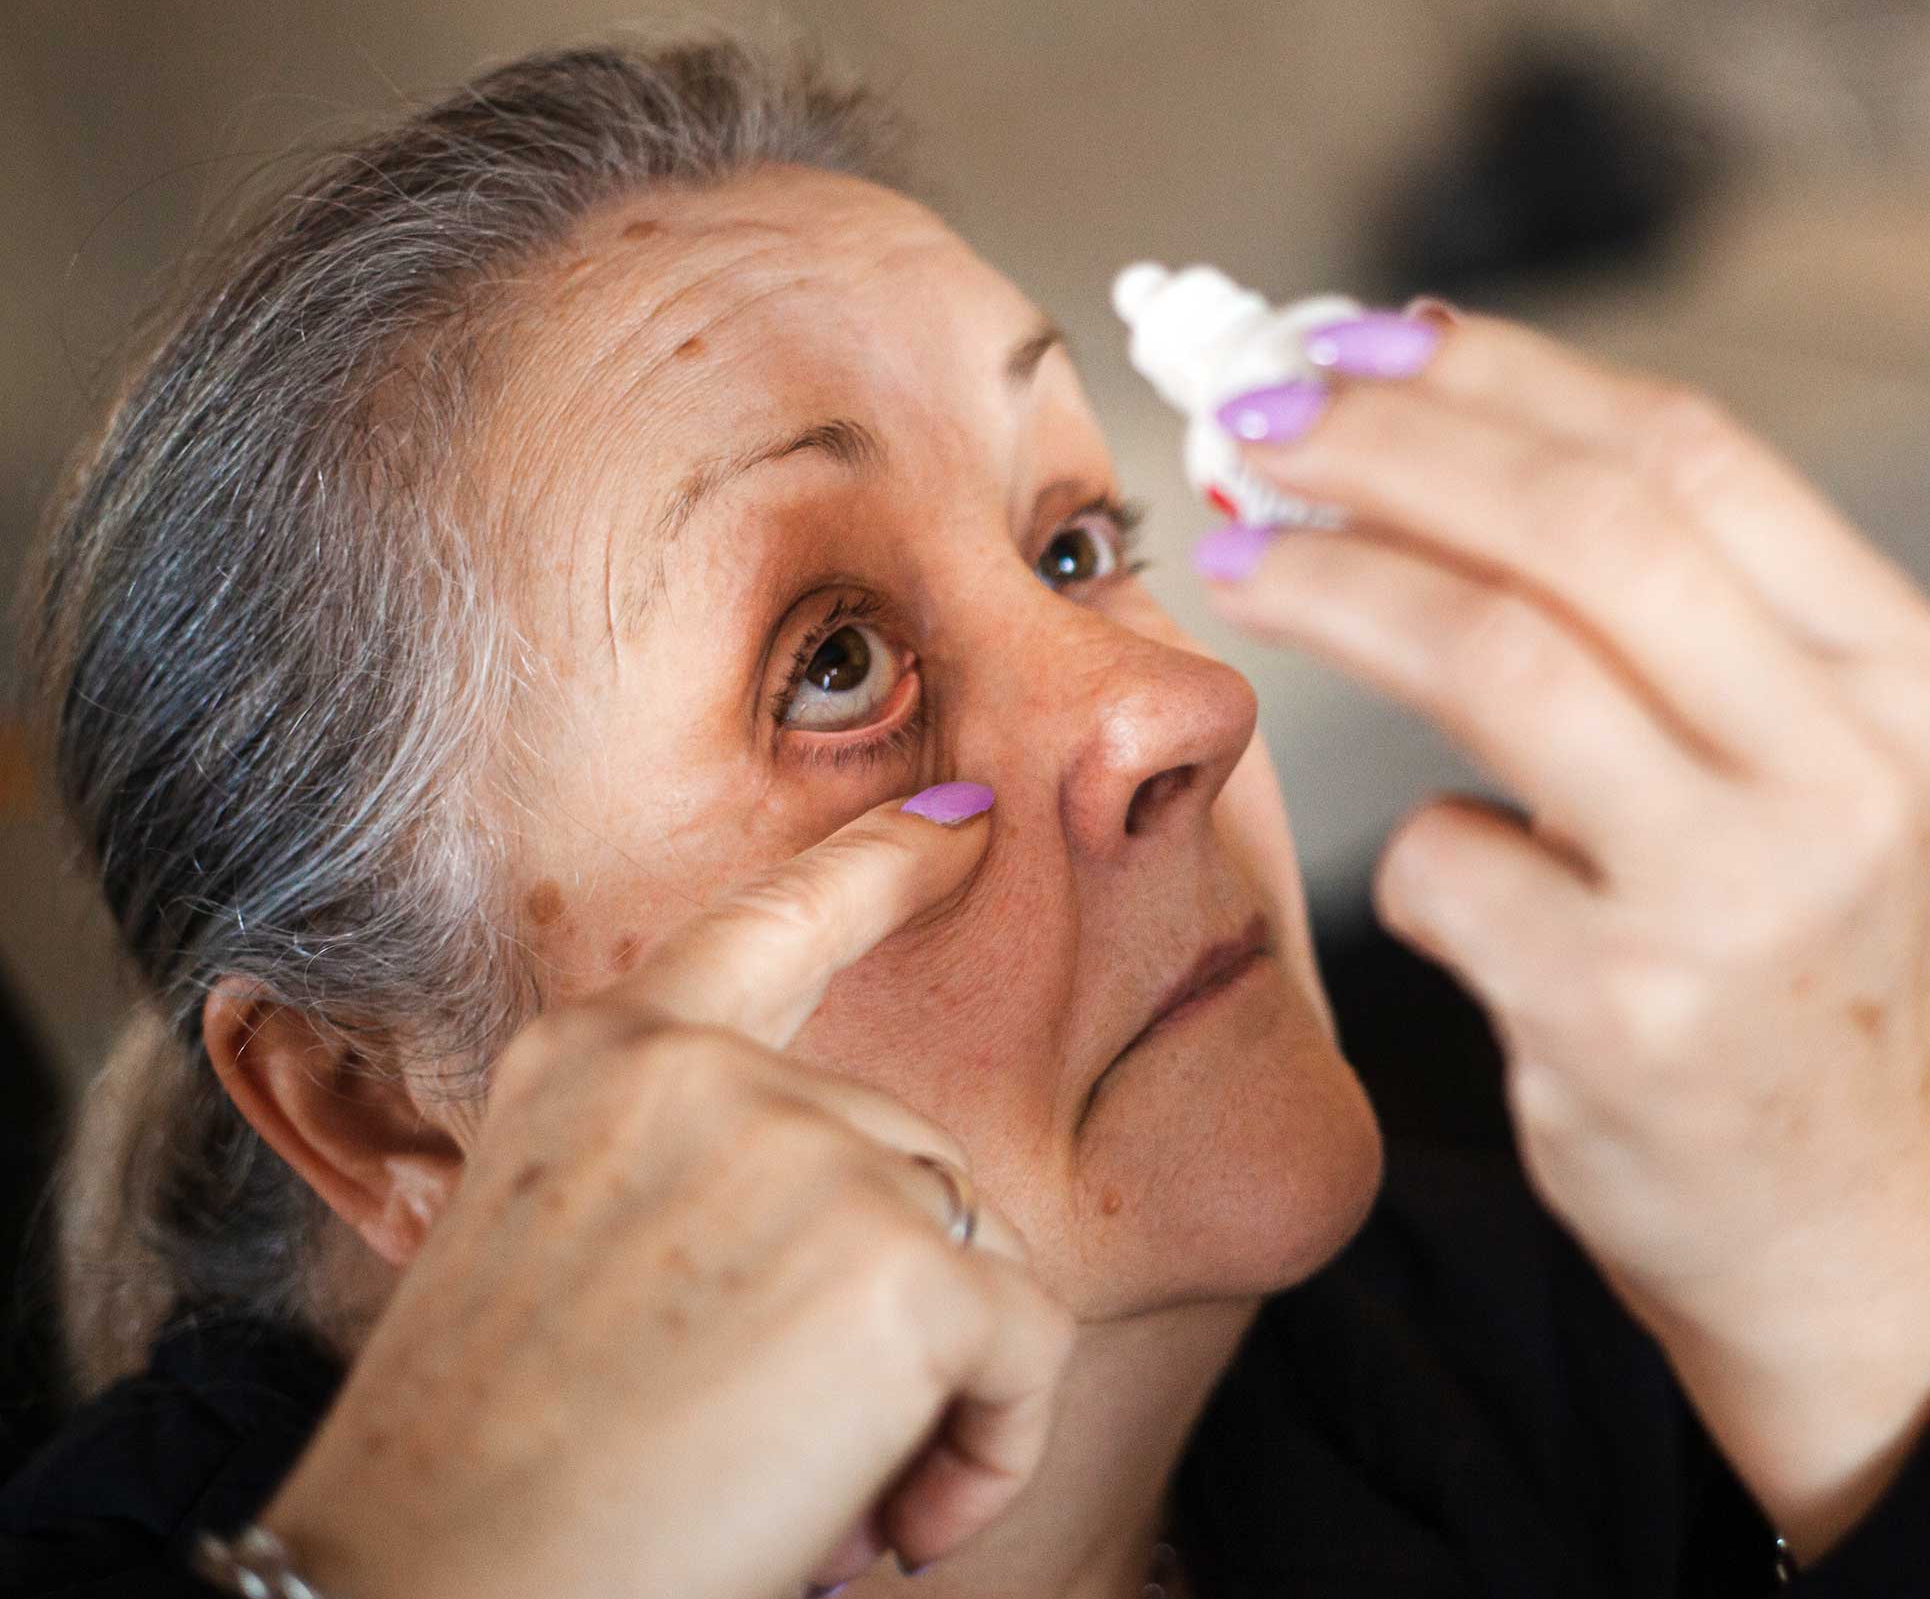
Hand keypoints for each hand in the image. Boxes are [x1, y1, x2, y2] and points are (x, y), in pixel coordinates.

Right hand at [258, 793, 1074, 1598]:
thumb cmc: (486, 1473)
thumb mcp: (557, 1264)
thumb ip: (696, 1193)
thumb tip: (860, 1247)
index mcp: (600, 1057)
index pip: (770, 922)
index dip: (884, 864)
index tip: (969, 817)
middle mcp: (702, 1071)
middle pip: (903, 1155)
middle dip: (888, 1298)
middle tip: (791, 1450)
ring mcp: (804, 1150)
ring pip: (969, 1250)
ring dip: (935, 1385)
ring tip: (828, 1503)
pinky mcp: (897, 1263)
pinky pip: (1028, 1344)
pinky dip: (994, 1446)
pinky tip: (894, 1527)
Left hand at [1202, 309, 1929, 1552]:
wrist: (1847, 1216)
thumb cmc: (1785, 960)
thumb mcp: (1803, 767)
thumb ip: (1674, 621)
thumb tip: (1432, 433)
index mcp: (1895, 672)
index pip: (1683, 454)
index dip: (1496, 377)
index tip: (1354, 345)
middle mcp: (1841, 767)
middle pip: (1580, 525)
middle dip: (1387, 450)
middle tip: (1253, 426)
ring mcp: (1737, 893)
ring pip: (1496, 655)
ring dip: (1337, 586)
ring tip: (1238, 559)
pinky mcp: (1624, 1011)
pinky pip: (1443, 863)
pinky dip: (1410, 848)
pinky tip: (1445, 877)